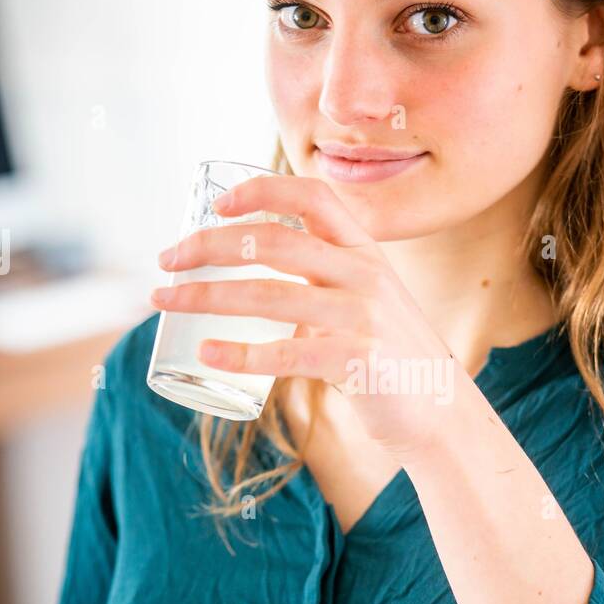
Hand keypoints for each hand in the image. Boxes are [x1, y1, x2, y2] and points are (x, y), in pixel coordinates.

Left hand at [150, 173, 457, 459]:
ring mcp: (363, 318)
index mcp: (365, 252)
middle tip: (166, 261)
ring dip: (206, 296)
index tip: (218, 203)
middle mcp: (365, 276)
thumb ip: (321, 279)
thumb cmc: (388, 357)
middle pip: (274, 242)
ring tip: (164, 301)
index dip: (261, 190)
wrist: (440, 413)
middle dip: (209, 246)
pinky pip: (287, 354)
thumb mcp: (364, 301)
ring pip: (268, 295)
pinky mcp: (357, 363)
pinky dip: (241, 353)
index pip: (312, 196)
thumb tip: (249, 267)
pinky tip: (208, 352)